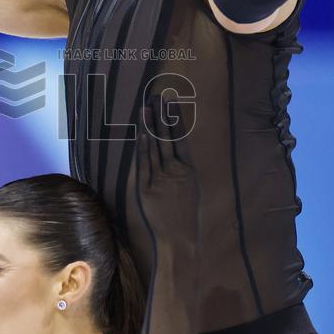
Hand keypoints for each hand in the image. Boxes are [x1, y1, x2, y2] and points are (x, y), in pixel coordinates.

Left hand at [134, 92, 198, 242]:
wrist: (179, 237)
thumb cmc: (187, 213)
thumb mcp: (192, 188)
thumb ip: (184, 169)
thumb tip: (179, 151)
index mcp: (188, 170)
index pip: (180, 137)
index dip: (175, 118)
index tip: (171, 102)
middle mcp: (174, 171)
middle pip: (166, 137)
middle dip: (161, 115)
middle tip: (156, 96)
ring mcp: (159, 179)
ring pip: (154, 147)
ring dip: (150, 126)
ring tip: (146, 107)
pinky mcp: (145, 188)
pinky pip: (143, 163)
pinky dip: (142, 147)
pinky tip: (141, 132)